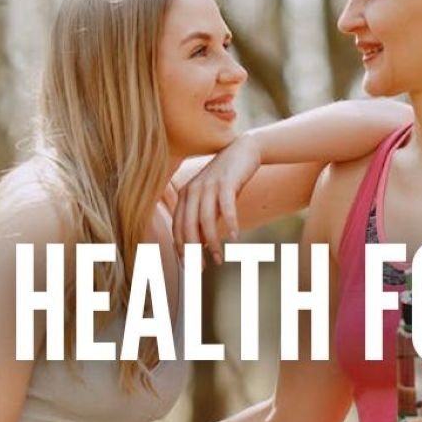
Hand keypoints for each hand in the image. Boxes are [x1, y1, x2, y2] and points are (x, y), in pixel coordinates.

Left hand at [174, 135, 259, 262]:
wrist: (244, 150)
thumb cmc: (227, 180)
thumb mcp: (211, 200)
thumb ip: (203, 219)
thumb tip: (200, 246)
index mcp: (185, 196)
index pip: (178, 228)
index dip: (181, 249)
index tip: (188, 268)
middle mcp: (193, 190)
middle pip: (188, 226)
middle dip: (192, 251)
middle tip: (199, 270)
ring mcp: (209, 185)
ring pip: (206, 220)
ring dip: (212, 242)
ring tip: (219, 260)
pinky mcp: (226, 181)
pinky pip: (226, 206)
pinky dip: (231, 222)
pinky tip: (235, 237)